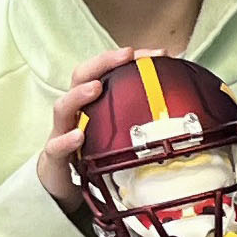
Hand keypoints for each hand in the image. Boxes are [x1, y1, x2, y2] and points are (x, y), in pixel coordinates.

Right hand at [33, 47, 140, 211]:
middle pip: (81, 77)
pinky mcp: (55, 156)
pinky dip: (66, 140)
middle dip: (103, 63)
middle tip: (126, 55)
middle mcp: (75, 111)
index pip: (105, 70)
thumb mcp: (117, 132)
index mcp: (91, 101)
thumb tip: (180, 109)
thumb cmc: (92, 151)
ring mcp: (62, 131)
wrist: (62, 183)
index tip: (156, 53)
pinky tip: (79, 136)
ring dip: (79, 95)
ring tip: (96, 88)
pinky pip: (56, 146)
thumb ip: (139, 118)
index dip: (126, 59)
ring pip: (63, 107)